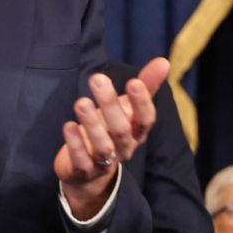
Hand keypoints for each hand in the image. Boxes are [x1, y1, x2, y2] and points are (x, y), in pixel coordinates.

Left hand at [55, 57, 169, 219]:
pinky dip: (75, 144)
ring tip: (81, 102)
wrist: (90, 170)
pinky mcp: (84, 171)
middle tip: (97, 78)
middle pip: (122, 130)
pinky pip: (82, 161)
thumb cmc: (112, 129)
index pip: (146, 119)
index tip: (133, 82)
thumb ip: (146, 85)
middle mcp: (124, 148)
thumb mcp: (129, 108)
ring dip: (92, 124)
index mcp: (137, 132)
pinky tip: (68, 126)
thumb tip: (164, 61)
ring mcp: (105, 163)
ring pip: (103, 147)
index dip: (142, 102)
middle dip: (110, 104)